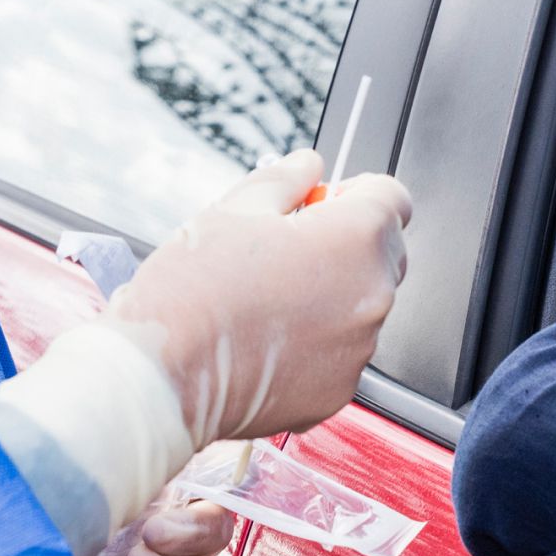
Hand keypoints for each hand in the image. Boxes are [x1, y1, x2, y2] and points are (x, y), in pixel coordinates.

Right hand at [107, 150, 412, 443]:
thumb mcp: (235, 208)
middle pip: (381, 253)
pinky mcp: (339, 389)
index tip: (324, 202)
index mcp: (355, 239)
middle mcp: (372, 296)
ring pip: (360, 305)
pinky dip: (316, 342)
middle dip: (345, 243)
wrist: (163, 379)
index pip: (392, 199)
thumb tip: (308, 166)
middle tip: (285, 248)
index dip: (356, 193)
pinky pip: (340, 352)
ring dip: (329, 295)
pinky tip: (266, 339)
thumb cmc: (192, 293)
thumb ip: (287, 179)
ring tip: (265, 300)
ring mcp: (359, 349)